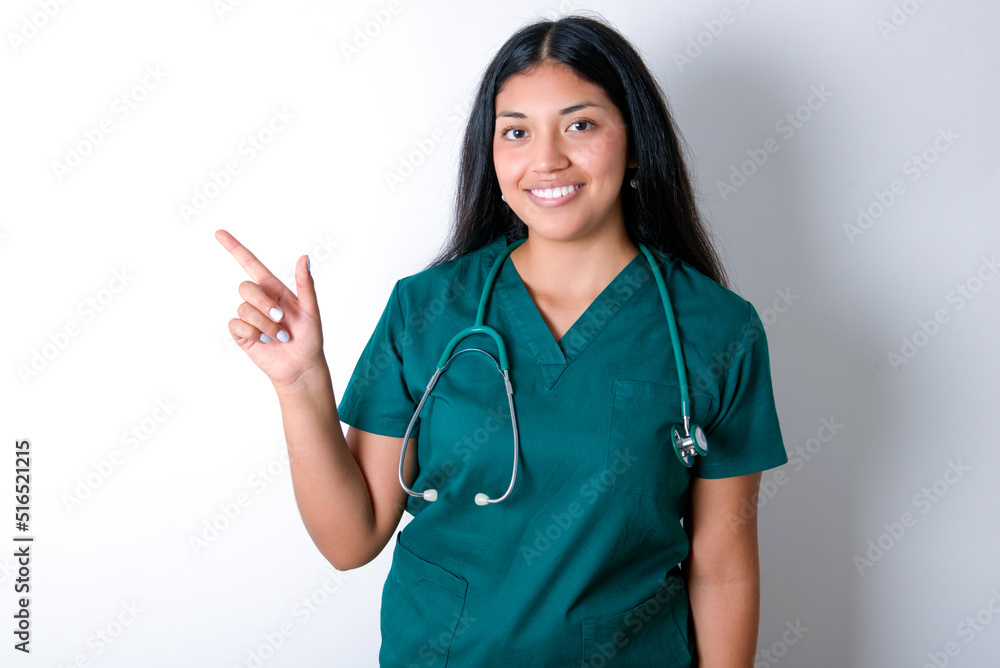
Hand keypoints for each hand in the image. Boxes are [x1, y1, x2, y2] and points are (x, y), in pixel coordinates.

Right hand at [216, 229, 324, 389]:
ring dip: (265, 325)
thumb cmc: (310, 338)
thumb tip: (304, 257)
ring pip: (243, 308)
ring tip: (280, 337)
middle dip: (263, 304)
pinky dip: (253, 333)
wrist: (301, 366)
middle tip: (281, 319)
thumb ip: (305, 284)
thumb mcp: (311, 310)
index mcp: (275, 289)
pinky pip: (236, 325)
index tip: (219, 233)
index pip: (250, 264)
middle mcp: (260, 300)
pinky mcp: (241, 333)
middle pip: (245, 287)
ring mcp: (249, 317)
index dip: (234, 248)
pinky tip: (264, 342)